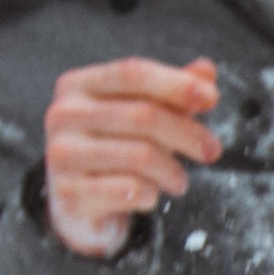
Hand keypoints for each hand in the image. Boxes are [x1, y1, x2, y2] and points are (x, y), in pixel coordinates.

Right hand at [42, 56, 221, 257]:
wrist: (76, 202)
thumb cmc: (113, 148)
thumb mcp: (141, 113)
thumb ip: (171, 92)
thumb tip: (206, 71)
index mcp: (77, 85)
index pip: (133, 72)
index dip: (177, 84)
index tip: (211, 99)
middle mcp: (63, 115)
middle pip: (143, 114)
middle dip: (188, 133)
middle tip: (212, 151)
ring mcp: (61, 155)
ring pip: (141, 155)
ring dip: (172, 171)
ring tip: (179, 181)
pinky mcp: (69, 194)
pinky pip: (130, 190)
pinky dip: (151, 193)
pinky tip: (150, 195)